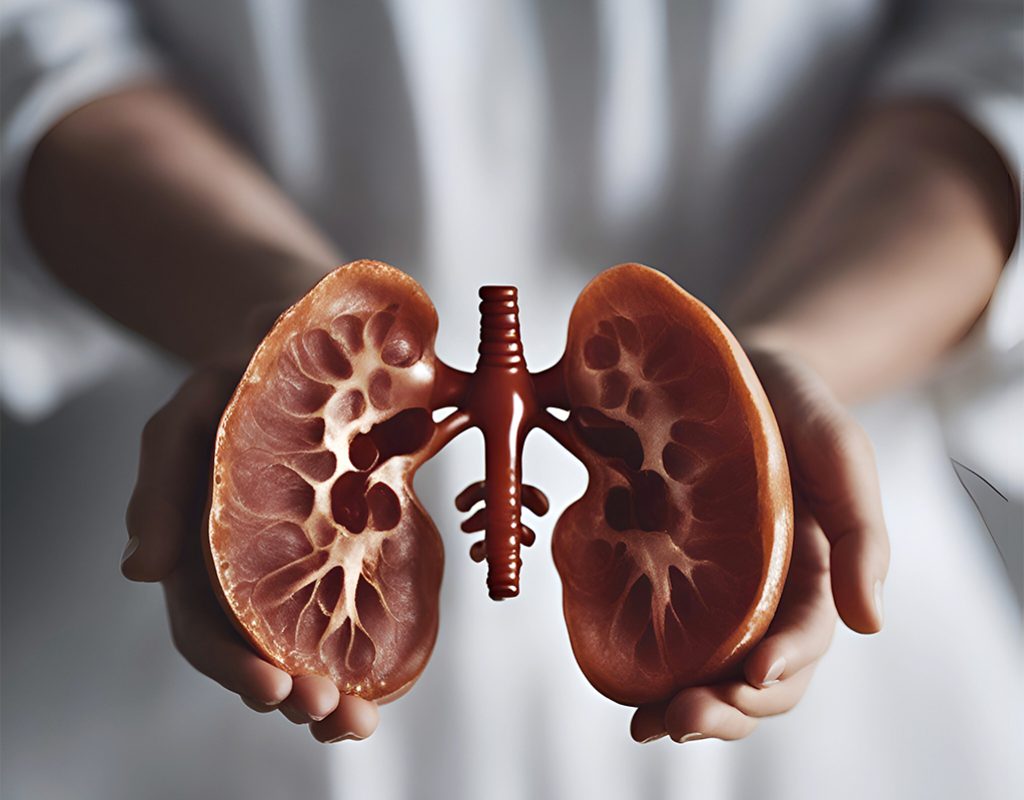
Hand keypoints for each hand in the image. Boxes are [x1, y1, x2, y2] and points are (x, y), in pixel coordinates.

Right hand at [121, 364, 377, 742]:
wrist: (298, 331)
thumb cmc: (232, 377)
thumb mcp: (185, 417)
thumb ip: (159, 484)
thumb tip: (139, 572)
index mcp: (202, 543)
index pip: (202, 624)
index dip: (231, 665)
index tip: (275, 688)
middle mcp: (251, 561)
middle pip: (260, 647)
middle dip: (292, 690)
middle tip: (333, 714)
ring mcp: (305, 552)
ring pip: (308, 637)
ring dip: (332, 684)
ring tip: (360, 717)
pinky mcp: (353, 535)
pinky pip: (357, 596)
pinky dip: (369, 642)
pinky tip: (391, 670)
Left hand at [630, 344, 889, 743]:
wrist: (734, 366)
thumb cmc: (795, 406)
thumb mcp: (839, 450)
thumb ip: (863, 530)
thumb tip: (871, 625)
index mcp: (812, 570)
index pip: (805, 637)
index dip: (784, 663)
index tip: (751, 675)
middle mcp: (763, 591)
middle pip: (756, 675)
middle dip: (727, 707)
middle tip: (682, 716)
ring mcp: (713, 584)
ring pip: (710, 667)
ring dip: (685, 704)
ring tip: (647, 722)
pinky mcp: (666, 566)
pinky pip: (662, 627)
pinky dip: (647, 665)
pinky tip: (622, 683)